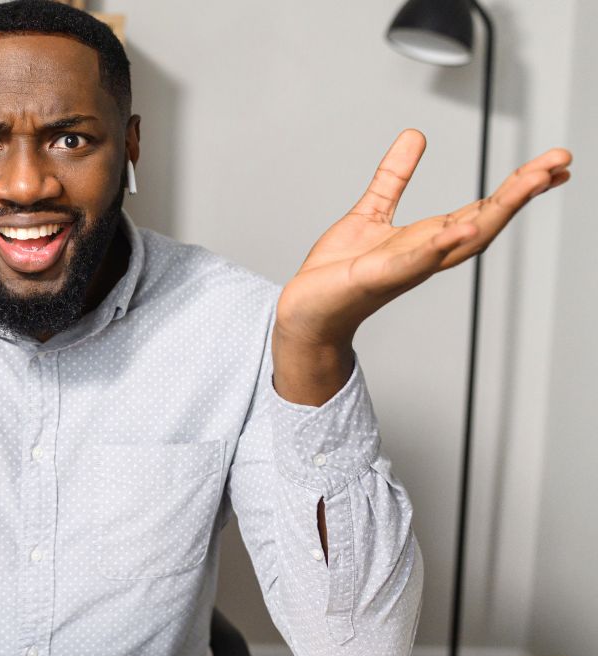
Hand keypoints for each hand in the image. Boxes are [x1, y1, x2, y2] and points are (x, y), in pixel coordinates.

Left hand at [275, 129, 571, 348]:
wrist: (307, 310)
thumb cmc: (340, 271)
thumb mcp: (371, 211)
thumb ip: (394, 176)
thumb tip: (415, 135)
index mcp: (427, 238)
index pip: (483, 208)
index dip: (518, 186)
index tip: (553, 164)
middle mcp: (426, 254)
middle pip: (484, 219)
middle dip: (522, 192)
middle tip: (559, 163)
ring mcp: (406, 267)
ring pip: (461, 239)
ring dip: (496, 211)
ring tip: (530, 183)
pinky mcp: (378, 276)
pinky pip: (414, 260)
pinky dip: (440, 245)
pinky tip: (462, 228)